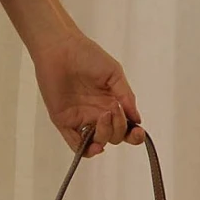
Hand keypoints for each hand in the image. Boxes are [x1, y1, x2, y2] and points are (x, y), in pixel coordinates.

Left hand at [32, 29, 144, 157]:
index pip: (125, 127)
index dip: (134, 135)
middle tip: (113, 110)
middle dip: (118, 129)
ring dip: (104, 136)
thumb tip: (137, 119)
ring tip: (103, 117)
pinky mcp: (64, 121)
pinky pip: (75, 143)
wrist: (61, 49)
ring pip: (97, 142)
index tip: (138, 132)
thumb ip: (126, 96)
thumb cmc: (88, 56)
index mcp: (111, 103)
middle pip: (113, 136)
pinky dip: (85, 150)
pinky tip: (94, 146)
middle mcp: (97, 114)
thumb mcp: (114, 74)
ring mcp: (81, 118)